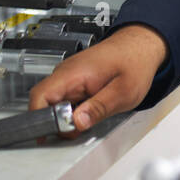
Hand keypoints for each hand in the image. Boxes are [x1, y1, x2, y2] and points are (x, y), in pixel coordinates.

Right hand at [28, 24, 168, 133]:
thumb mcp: (123, 92)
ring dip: (66, 117)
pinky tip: (89, 110)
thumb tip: (77, 123)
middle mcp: (66, 72)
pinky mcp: (73, 80)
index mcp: (74, 73)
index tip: (47, 134)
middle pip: (44, 103)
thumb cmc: (135, 63)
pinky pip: (64, 99)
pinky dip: (72, 110)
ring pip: (54, 103)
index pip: (40, 96)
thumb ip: (98, 108)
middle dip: (56, 122)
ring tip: (90, 116)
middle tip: (79, 128)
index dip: (38, 119)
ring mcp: (68, 76)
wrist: (141, 44)